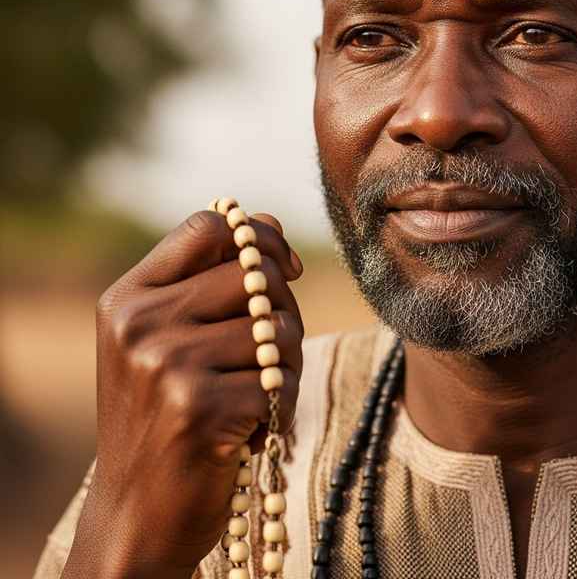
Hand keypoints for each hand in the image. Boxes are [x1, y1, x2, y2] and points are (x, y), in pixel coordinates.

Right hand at [62, 209, 303, 578]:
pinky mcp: (199, 407)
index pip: (209, 226)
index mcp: (128, 297)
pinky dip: (281, 408)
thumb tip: (271, 223)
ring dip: (286, 366)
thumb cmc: (163, 415)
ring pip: (279, 329)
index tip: (285, 268)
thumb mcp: (167, 338)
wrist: (135, 513)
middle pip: (256, 274)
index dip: (259, 237)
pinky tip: (247, 432)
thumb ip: (213, 278)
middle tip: (268, 354)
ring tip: (254, 396)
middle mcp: (140, 323)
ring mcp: (166, 364)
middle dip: (282, 311)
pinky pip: (281, 381)